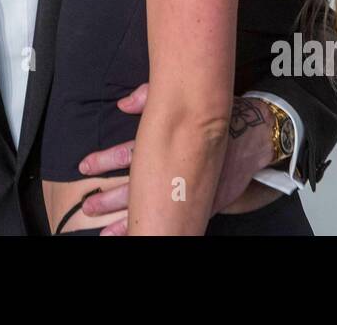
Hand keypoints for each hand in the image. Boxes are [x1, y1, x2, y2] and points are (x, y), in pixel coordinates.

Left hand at [73, 86, 277, 234]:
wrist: (253, 133)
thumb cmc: (215, 115)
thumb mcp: (185, 101)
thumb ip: (150, 97)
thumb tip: (123, 103)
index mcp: (167, 144)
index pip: (128, 154)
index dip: (104, 160)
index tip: (83, 166)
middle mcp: (175, 171)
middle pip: (135, 189)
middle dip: (109, 199)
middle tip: (87, 206)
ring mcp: (189, 191)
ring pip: (152, 211)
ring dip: (127, 221)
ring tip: (105, 233)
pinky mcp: (204, 205)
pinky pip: (177, 222)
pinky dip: (160, 231)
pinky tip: (145, 239)